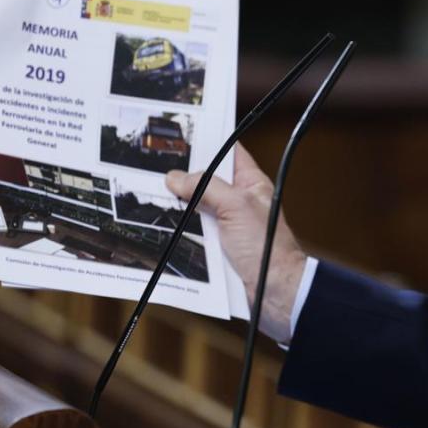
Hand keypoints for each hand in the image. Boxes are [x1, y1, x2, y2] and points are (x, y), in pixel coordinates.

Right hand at [166, 145, 306, 341]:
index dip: (209, 143)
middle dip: (184, 177)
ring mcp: (228, 226)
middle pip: (206, 182)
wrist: (275, 292)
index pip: (229, 154)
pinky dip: (181, 231)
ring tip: (151, 193)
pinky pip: (195, 234)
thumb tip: (175, 178)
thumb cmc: (267, 247)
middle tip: (155, 168)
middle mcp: (239, 202)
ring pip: (197, 209)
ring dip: (179, 206)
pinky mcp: (218, 249)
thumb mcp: (236, 207)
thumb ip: (206, 188)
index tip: (183, 135)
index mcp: (251, 184)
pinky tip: (162, 226)